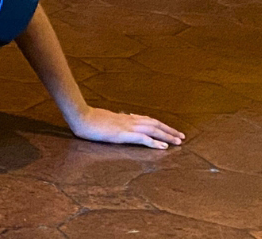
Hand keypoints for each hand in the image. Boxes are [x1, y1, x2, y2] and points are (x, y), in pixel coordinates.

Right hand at [68, 105, 185, 149]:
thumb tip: (120, 121)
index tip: (169, 130)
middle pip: (154, 124)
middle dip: (169, 130)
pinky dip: (155, 142)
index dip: (160, 125)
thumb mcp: (103, 119)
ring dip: (167, 135)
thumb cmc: (87, 118)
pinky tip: (164, 146)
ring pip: (152, 130)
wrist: (79, 116)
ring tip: (178, 141)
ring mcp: (127, 127)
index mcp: (124, 118)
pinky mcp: (123, 134)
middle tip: (181, 137)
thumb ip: (114, 121)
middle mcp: (129, 121)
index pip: (147, 120)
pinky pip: (143, 138)